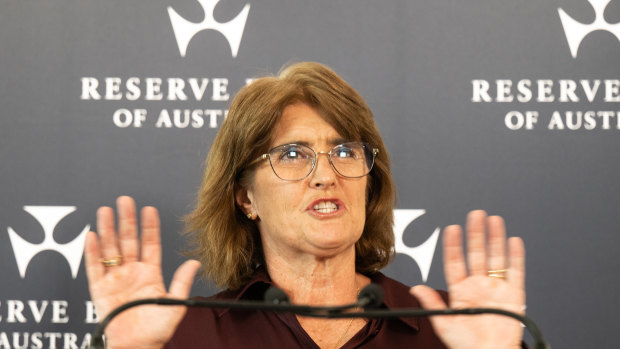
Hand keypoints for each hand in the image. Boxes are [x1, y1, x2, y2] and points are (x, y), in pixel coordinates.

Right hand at [84, 196, 200, 348]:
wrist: (136, 347)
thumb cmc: (156, 330)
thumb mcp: (174, 304)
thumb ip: (182, 282)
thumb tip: (195, 262)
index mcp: (150, 275)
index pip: (150, 244)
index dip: (149, 227)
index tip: (148, 209)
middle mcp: (132, 273)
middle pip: (127, 240)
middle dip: (126, 220)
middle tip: (125, 200)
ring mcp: (115, 279)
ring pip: (110, 249)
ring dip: (107, 230)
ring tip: (105, 210)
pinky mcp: (100, 290)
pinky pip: (94, 268)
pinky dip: (92, 252)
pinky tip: (92, 235)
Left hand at [410, 210, 524, 348]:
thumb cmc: (467, 344)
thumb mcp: (444, 323)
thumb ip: (432, 304)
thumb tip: (416, 288)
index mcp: (461, 291)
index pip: (456, 262)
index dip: (453, 245)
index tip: (451, 229)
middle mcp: (479, 286)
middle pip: (477, 254)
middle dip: (475, 233)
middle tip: (474, 215)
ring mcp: (496, 289)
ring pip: (496, 257)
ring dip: (495, 238)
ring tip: (493, 220)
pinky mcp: (514, 296)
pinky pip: (516, 272)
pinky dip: (516, 256)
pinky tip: (513, 241)